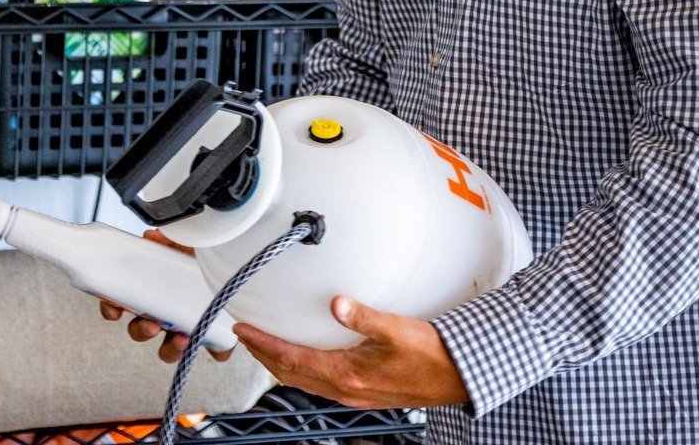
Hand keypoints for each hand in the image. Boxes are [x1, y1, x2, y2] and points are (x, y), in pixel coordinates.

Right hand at [97, 229, 234, 363]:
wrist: (237, 262)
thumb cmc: (205, 258)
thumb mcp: (186, 245)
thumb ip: (169, 241)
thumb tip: (152, 237)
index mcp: (154, 291)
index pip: (123, 303)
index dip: (113, 308)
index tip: (114, 307)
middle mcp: (166, 313)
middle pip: (141, 330)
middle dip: (142, 331)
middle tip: (151, 324)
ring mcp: (187, 326)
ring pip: (168, 349)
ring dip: (171, 348)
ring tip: (181, 338)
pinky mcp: (214, 335)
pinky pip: (213, 351)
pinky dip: (215, 350)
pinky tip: (217, 342)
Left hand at [231, 295, 470, 409]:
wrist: (455, 378)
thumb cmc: (430, 357)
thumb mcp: (397, 330)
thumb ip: (364, 317)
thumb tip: (337, 303)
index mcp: (347, 375)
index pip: (292, 359)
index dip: (264, 344)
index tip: (243, 330)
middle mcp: (344, 389)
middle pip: (290, 373)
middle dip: (264, 354)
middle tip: (245, 336)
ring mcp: (352, 394)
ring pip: (303, 381)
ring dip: (280, 363)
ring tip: (266, 345)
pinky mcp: (361, 393)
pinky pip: (319, 383)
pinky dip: (301, 368)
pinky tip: (304, 357)